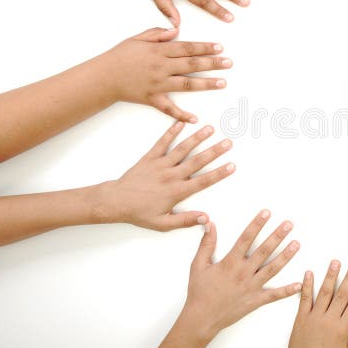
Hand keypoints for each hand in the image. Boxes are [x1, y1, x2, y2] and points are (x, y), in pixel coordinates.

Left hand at [95, 121, 233, 229]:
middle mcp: (171, 175)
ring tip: (210, 128)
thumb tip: (206, 218)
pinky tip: (180, 123)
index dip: (219, 173)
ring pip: (182, 148)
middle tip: (228, 142)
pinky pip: (162, 142)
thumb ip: (185, 221)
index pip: (203, 181)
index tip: (232, 166)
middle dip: (214, 151)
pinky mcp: (149, 157)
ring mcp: (160, 164)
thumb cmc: (139, 213)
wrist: (115, 201)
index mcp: (176, 191)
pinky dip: (171, 132)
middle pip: (197, 161)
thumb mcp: (162, 224)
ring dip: (197, 138)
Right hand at [99, 27, 231, 122]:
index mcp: (158, 52)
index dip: (204, 47)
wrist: (103, 77)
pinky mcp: (152, 99)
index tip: (220, 47)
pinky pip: (168, 109)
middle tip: (229, 63)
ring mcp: (157, 84)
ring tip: (223, 82)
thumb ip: (158, 34)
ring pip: (186, 84)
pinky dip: (181, 115)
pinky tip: (195, 119)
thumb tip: (176, 30)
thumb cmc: (120, 56)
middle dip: (212, 63)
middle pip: (191, 64)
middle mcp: (161, 68)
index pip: (186, 48)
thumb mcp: (138, 39)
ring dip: (206, 84)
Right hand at [181, 210, 301, 339]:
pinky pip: (274, 296)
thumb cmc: (199, 291)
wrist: (202, 319)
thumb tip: (210, 225)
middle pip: (264, 251)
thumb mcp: (198, 265)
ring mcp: (251, 287)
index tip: (267, 213)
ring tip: (297, 244)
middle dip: (277, 236)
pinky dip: (287, 291)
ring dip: (286, 256)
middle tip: (289, 224)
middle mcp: (243, 273)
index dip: (257, 224)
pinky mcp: (255, 301)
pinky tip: (299, 284)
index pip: (246, 238)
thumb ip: (206, 245)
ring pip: (272, 269)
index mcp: (230, 263)